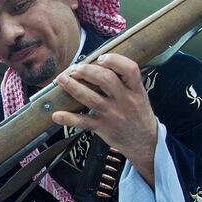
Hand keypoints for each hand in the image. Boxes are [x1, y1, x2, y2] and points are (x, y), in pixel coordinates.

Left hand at [53, 53, 157, 185]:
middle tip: (74, 69)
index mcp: (136, 90)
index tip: (101, 58)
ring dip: (74, 87)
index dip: (114, 60)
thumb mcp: (140, 95)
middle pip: (106, 80)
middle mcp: (125, 101)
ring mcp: (112, 115)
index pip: (130, 70)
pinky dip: (69, 119)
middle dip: (87, 71)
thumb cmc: (139, 115)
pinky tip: (57, 115)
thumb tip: (101, 64)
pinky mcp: (102, 128)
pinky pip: (84, 122)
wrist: (144, 143)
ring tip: (62, 79)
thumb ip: (125, 81)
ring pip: (91, 98)